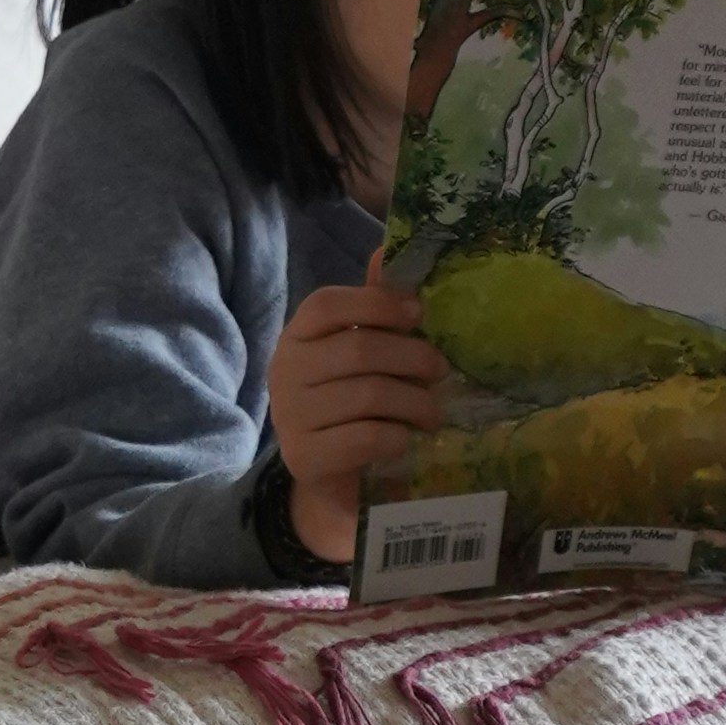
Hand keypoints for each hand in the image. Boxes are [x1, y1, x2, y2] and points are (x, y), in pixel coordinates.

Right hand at [266, 279, 455, 568]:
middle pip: (359, 350)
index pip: (328, 305)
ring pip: (368, 395)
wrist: (325, 475)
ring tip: (433, 411)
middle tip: (440, 370)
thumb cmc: (347, 402)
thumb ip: (371, 307)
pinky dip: (397, 436)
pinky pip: (365, 437)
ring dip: (415, 402)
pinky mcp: (306, 457)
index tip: (418, 315)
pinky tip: (407, 437)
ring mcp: (291, 416)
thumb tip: (387, 249)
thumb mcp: (356, 352)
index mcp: (297, 336)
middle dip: (412, 357)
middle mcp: (285, 371)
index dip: (377, 304)